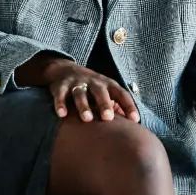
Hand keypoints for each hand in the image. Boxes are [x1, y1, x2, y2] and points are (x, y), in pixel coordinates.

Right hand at [15, 54, 138, 122]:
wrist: (64, 69)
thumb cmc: (91, 87)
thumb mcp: (105, 92)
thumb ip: (117, 106)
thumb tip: (132, 125)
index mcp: (107, 85)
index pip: (121, 94)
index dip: (128, 106)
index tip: (135, 120)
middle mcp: (93, 82)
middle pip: (100, 92)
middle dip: (104, 104)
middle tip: (108, 118)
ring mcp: (77, 83)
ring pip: (80, 94)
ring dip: (84, 106)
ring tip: (87, 119)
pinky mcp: (61, 86)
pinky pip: (60, 95)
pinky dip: (60, 104)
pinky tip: (62, 114)